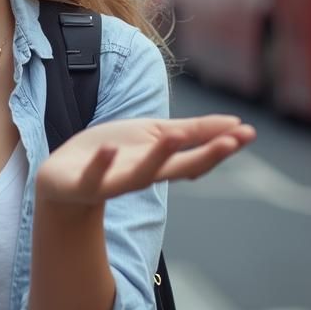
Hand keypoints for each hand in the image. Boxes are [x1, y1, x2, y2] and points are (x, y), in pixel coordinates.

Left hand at [35, 114, 254, 207]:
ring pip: (140, 176)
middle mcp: (142, 175)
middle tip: (232, 140)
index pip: (196, 156)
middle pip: (178, 169)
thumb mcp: (153, 136)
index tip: (249, 133)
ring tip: (174, 137)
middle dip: (206, 155)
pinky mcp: (83, 184)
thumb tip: (236, 124)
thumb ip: (191, 133)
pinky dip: (103, 164)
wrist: (62, 178)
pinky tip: (110, 148)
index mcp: (159, 163)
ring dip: (158, 157)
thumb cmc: (112, 154)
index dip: (222, 146)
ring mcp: (113, 182)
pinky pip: (94, 178)